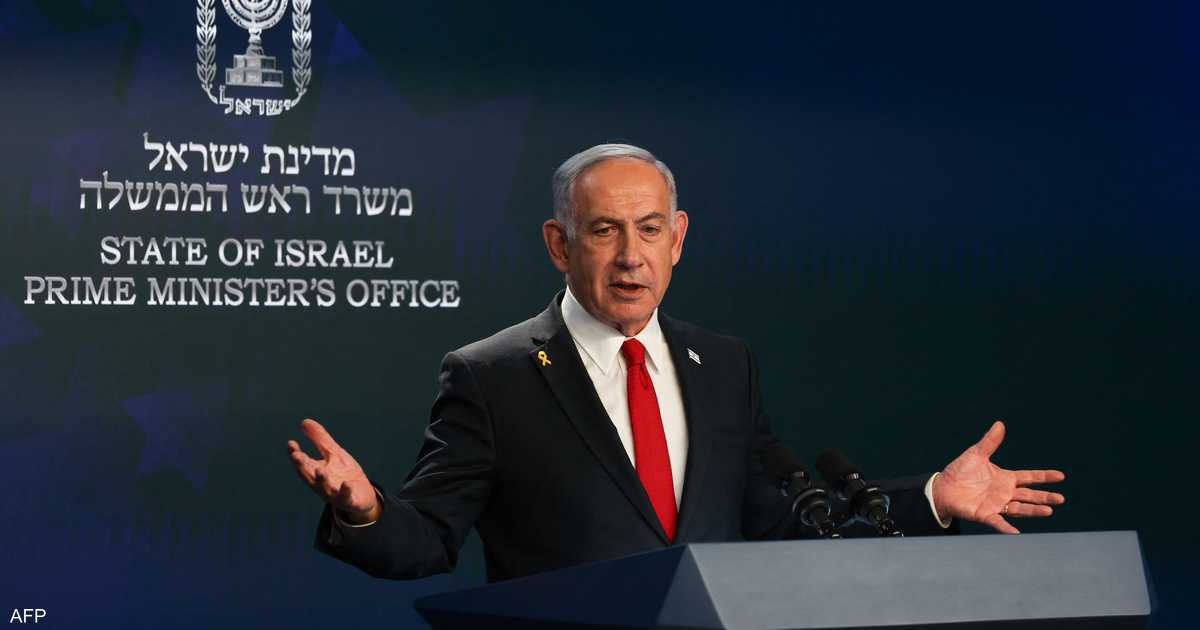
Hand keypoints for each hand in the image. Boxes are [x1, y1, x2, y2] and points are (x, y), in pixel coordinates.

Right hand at [287, 418, 380, 522]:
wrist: (362, 496)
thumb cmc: (343, 473)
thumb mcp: (333, 453)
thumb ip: (320, 440)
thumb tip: (304, 421)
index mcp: (315, 471)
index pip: (302, 462)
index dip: (295, 454)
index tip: (291, 443)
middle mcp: (321, 484)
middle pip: (308, 475)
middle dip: (302, 467)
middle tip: (296, 456)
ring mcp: (334, 493)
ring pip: (325, 488)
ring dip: (321, 480)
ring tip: (320, 470)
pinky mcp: (348, 500)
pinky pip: (346, 497)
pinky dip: (346, 491)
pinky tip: (347, 484)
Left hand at [932, 420, 1064, 533]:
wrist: (942, 487)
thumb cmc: (960, 471)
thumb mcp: (976, 454)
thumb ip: (989, 442)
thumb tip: (1000, 424)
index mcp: (1005, 478)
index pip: (1029, 477)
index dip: (1044, 477)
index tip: (1060, 476)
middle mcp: (1005, 493)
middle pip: (1029, 495)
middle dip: (1045, 497)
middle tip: (1060, 499)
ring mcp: (996, 504)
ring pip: (1020, 508)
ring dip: (1033, 510)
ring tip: (1048, 511)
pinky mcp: (985, 514)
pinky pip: (997, 522)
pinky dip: (1006, 527)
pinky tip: (1016, 532)